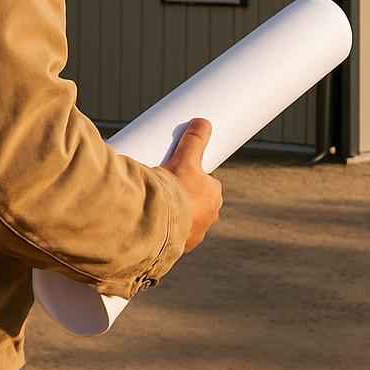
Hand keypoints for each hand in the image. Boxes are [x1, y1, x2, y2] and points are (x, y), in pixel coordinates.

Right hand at [158, 117, 222, 254]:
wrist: (159, 223)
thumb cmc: (175, 190)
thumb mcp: (184, 159)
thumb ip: (194, 139)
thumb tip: (203, 121)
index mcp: (213, 196)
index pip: (208, 186)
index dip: (193, 179)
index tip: (181, 176)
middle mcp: (209, 218)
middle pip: (198, 204)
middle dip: (185, 198)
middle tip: (167, 189)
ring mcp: (195, 235)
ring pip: (187, 222)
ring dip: (177, 218)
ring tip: (158, 208)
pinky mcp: (179, 249)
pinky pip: (174, 240)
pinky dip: (167, 234)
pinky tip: (156, 229)